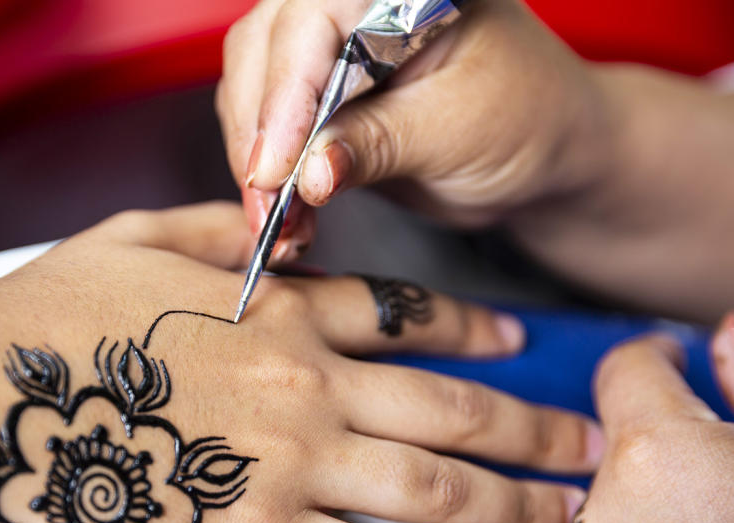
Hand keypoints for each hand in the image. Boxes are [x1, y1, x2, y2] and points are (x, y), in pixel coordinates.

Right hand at [0, 203, 602, 522]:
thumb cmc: (41, 316)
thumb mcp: (132, 237)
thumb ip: (214, 228)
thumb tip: (270, 229)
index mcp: (277, 308)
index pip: (405, 314)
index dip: (473, 327)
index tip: (518, 342)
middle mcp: (306, 378)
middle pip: (450, 399)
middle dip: (528, 423)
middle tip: (582, 443)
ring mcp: (290, 455)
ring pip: (435, 480)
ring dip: (513, 497)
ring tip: (566, 513)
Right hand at [216, 0, 610, 258]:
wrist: (543, 159)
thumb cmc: (528, 121)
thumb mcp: (458, 130)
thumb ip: (379, 143)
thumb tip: (308, 172)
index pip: (314, 21)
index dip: (286, 94)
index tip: (275, 167)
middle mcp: (357, 8)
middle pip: (265, 52)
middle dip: (259, 135)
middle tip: (268, 205)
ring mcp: (334, 56)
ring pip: (254, 94)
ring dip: (257, 165)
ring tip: (278, 226)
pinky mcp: (323, 105)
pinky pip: (272, 135)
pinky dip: (271, 182)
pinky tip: (286, 221)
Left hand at [571, 334, 733, 522]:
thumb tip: (726, 336)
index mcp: (657, 452)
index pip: (627, 367)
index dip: (657, 355)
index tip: (676, 357)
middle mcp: (609, 503)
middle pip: (624, 437)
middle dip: (671, 435)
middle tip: (724, 460)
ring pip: (623, 496)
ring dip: (665, 494)